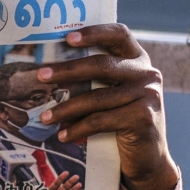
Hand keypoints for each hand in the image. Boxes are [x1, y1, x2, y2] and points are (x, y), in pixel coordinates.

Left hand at [37, 25, 178, 189]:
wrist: (148, 156)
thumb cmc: (122, 119)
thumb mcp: (113, 92)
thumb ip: (97, 77)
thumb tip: (51, 71)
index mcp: (138, 59)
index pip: (119, 34)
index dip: (94, 33)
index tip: (67, 38)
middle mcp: (147, 73)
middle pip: (102, 65)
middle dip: (67, 70)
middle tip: (41, 76)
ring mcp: (149, 94)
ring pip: (97, 98)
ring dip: (66, 108)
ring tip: (45, 117)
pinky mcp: (144, 117)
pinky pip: (101, 120)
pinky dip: (78, 128)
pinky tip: (64, 135)